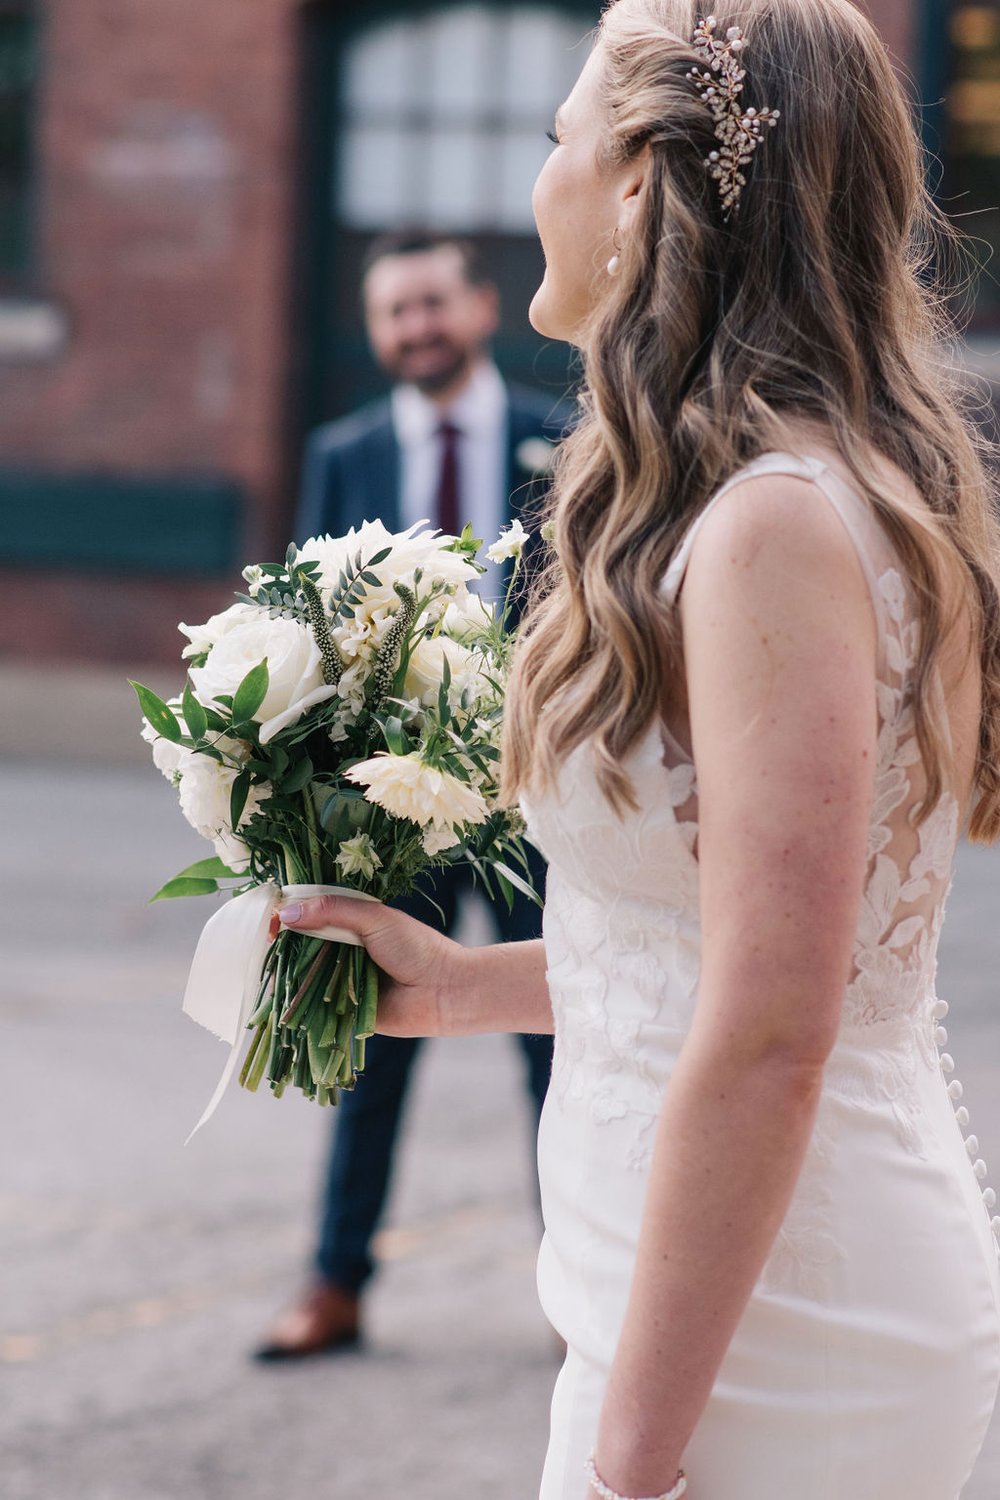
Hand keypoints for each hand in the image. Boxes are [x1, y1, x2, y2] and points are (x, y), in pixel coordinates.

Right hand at [276, 893, 463, 1036]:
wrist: (443, 992)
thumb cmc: (416, 948)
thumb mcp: (374, 919)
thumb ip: (332, 910)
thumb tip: (287, 913)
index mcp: (349, 922)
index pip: (308, 913)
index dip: (287, 914)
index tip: (269, 918)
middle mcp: (341, 949)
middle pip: (299, 944)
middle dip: (282, 944)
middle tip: (264, 943)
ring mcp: (339, 979)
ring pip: (302, 974)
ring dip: (287, 972)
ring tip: (269, 969)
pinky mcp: (340, 1010)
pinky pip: (311, 1004)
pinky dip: (297, 1001)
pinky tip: (280, 997)